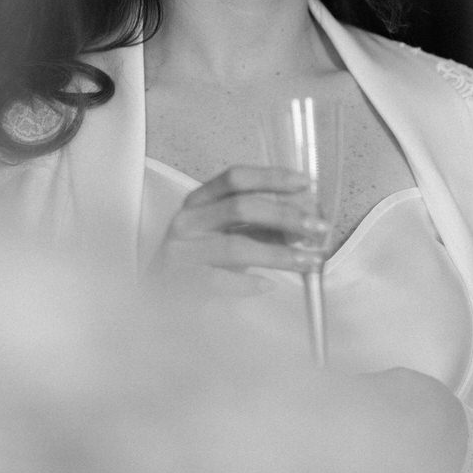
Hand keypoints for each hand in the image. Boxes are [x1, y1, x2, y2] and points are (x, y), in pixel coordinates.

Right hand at [155, 164, 327, 292]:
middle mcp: (187, 221)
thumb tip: (306, 219)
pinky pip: (220, 281)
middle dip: (285, 215)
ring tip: (309, 261)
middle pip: (241, 207)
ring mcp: (182, 252)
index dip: (272, 177)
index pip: (236, 178)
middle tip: (318, 227)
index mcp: (198, 200)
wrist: (154, 295)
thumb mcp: (227, 234)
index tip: (306, 184)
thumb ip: (260, 226)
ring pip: (236, 247)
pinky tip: (269, 285)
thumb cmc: (198, 260)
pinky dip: (248, 283)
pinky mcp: (181, 282)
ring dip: (279, 253)